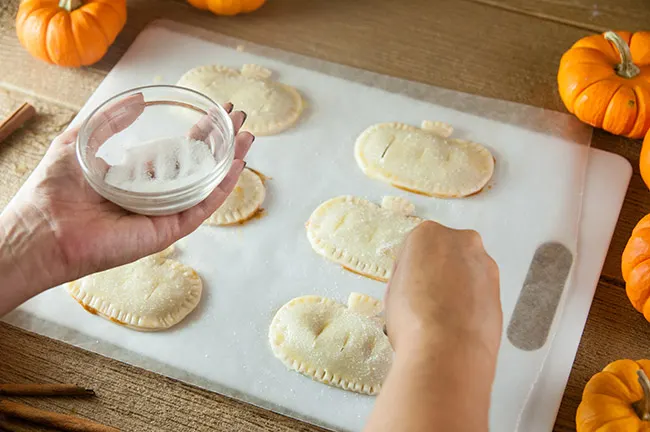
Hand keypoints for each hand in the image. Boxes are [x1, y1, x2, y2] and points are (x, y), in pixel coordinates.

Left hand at [0, 94, 253, 305]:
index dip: (198, 131)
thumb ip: (110, 121)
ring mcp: (164, 213)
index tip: (216, 113)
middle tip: (240, 121)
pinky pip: (201, 207)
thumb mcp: (81, 141)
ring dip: (229, 161)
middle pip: (198, 166)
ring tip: (247, 138)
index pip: (177, 151)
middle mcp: (156, 194)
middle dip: (221, 143)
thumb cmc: (54, 189)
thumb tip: (138, 99)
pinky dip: (222, 188)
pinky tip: (236, 165)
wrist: (43, 229)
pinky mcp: (168, 230)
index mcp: (138, 176)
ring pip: (206, 186)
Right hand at [366, 222, 500, 431]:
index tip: (405, 290)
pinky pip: (479, 293)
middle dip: (437, 272)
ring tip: (442, 318)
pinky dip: (470, 304)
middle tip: (424, 301)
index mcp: (428, 234)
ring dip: (456, 288)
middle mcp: (462, 241)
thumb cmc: (411, 317)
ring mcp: (486, 265)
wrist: (449, 351)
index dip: (408, 271)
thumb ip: (408, 275)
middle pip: (445, 254)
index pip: (414, 248)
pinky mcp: (500, 291)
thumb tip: (416, 282)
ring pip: (465, 273)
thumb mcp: (393, 290)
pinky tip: (458, 326)